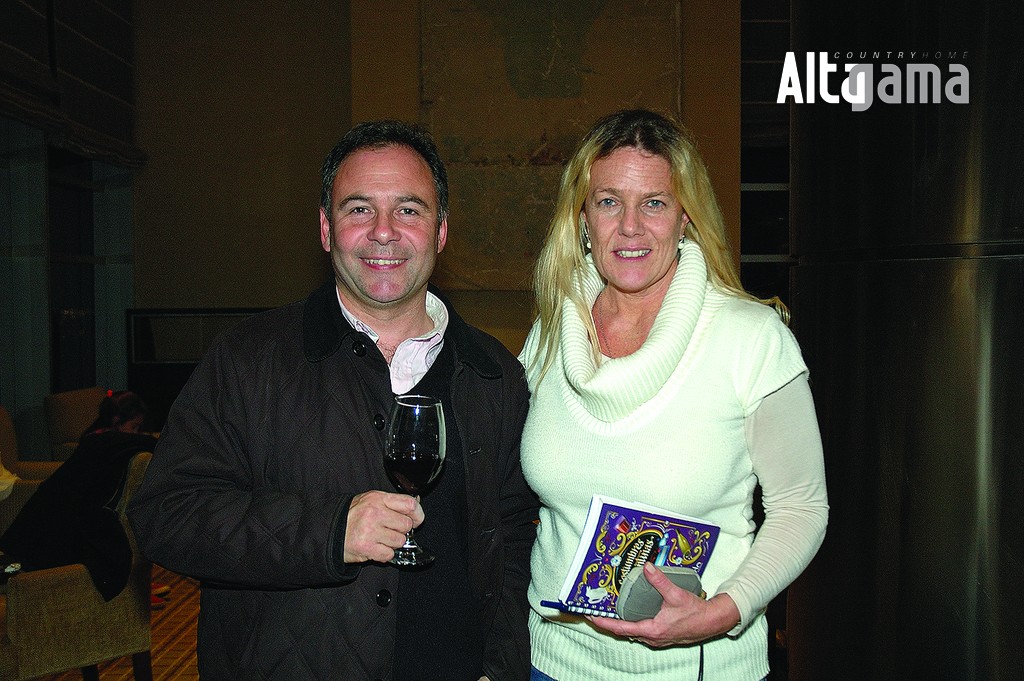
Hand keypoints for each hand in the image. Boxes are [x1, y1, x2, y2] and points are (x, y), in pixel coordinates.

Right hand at [343, 491, 423, 562]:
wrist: (331, 531)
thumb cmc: (354, 516)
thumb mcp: (372, 500)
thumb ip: (392, 503)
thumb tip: (416, 504)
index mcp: (378, 498)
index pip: (410, 504)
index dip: (417, 514)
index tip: (416, 520)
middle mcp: (374, 513)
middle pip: (406, 525)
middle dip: (401, 531)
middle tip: (390, 530)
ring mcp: (370, 531)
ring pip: (399, 541)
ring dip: (393, 543)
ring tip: (380, 539)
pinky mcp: (366, 547)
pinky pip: (389, 554)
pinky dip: (385, 554)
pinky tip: (375, 547)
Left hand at [588, 563, 740, 646]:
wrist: (711, 622)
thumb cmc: (695, 613)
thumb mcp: (676, 595)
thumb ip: (660, 581)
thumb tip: (647, 567)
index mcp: (652, 630)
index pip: (620, 628)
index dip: (604, 622)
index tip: (591, 615)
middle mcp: (651, 637)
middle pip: (623, 631)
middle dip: (608, 621)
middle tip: (595, 610)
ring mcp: (656, 638)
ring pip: (632, 631)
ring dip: (620, 622)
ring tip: (608, 610)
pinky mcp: (661, 635)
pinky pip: (641, 630)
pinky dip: (632, 622)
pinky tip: (630, 613)